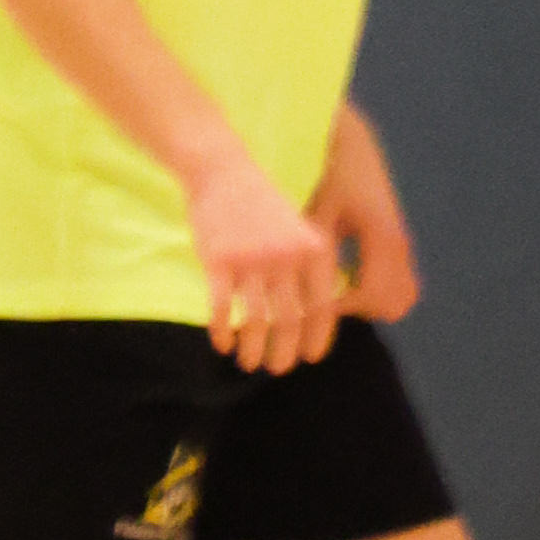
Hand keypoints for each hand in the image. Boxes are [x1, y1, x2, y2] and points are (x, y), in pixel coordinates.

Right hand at [189, 154, 344, 372]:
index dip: (316, 339)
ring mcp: (251, 259)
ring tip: (249, 364)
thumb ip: (308, 267)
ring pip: (255, 320)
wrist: (223, 171)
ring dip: (253, 350)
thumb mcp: (299, 229)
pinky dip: (221, 332)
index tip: (308, 359)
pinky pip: (221, 308)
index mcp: (313, 250)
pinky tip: (221, 344)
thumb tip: (313, 316)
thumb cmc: (262, 204)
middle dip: (284, 352)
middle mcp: (286, 257)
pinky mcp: (218, 260)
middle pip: (289, 320)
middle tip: (278, 369)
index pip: (321, 307)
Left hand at [310, 145, 421, 327]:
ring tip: (333, 285)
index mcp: (381, 238)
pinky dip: (374, 288)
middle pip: (394, 305)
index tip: (314, 296)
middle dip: (359, 309)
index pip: (374, 297)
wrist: (344, 141)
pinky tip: (341, 273)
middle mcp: (399, 244)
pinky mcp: (396, 240)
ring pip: (401, 296)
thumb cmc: (322, 174)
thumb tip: (304, 301)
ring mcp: (402, 243)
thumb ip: (315, 257)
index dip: (342, 307)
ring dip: (368, 301)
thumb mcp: (313, 214)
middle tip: (325, 293)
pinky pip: (397, 281)